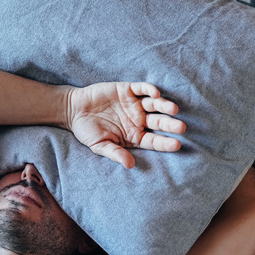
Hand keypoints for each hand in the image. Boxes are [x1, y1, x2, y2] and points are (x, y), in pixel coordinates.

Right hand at [65, 82, 185, 168]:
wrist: (73, 110)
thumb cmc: (87, 131)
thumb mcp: (99, 146)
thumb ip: (115, 154)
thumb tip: (130, 165)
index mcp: (134, 136)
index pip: (154, 141)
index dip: (165, 143)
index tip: (177, 145)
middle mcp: (138, 120)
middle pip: (158, 122)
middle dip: (170, 124)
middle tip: (181, 127)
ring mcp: (134, 104)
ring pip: (154, 105)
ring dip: (165, 106)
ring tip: (173, 110)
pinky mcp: (128, 90)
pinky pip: (142, 88)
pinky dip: (150, 89)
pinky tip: (156, 94)